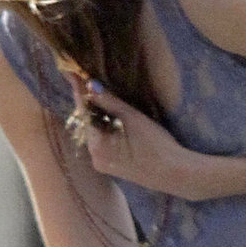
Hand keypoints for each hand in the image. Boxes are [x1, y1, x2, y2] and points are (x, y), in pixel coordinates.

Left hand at [67, 78, 201, 197]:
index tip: (70, 73)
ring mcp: (103, 164)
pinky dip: (105, 129)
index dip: (79, 91)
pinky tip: (111, 117)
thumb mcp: (132, 118)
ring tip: (99, 96)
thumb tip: (90, 85)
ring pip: (95, 133)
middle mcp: (94, 157)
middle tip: (86, 81)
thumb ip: (110, 102)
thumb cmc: (156, 145)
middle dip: (88, 103)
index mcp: (97, 146)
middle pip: (87, 123)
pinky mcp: (112, 167)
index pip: (83, 112)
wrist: (175, 173)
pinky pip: (103, 143)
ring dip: (97, 116)